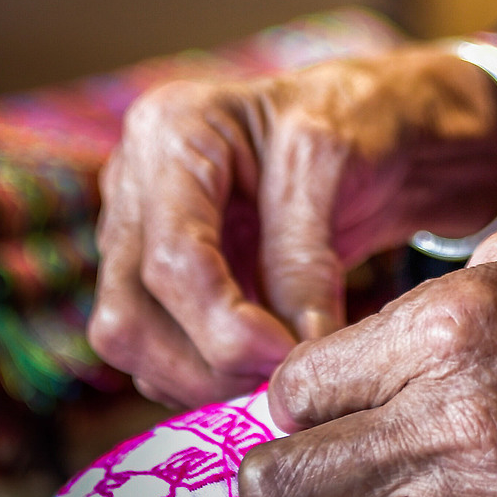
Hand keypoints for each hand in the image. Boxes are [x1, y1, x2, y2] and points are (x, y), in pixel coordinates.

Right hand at [88, 47, 496, 407]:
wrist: (369, 124)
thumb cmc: (351, 117)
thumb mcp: (330, 167)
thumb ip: (303, 261)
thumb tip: (295, 357)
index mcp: (170, 131)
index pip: (170, 259)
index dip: (224, 325)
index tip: (288, 357)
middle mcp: (133, 182)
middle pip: (128, 313)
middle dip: (203, 363)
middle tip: (280, 380)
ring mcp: (136, 230)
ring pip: (129, 341)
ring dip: (201, 377)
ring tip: (277, 375)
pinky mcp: (153, 272)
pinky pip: (154, 346)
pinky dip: (203, 371)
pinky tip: (261, 365)